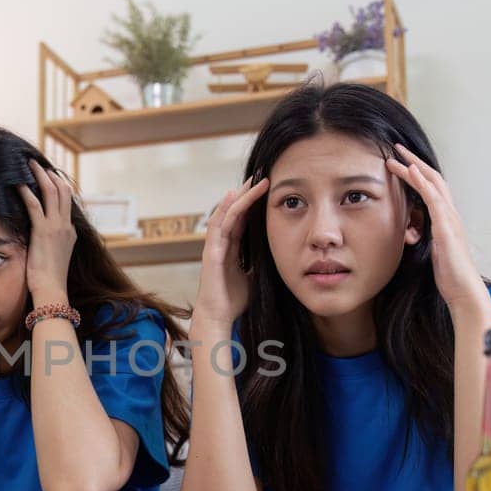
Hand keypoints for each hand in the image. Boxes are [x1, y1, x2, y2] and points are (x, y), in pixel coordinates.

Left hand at [17, 160, 76, 304]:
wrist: (52, 290)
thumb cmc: (49, 279)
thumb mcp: (54, 257)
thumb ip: (51, 243)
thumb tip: (41, 238)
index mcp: (70, 231)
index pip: (66, 202)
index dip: (57, 186)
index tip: (47, 176)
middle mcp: (66, 225)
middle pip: (63, 190)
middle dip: (50, 174)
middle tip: (37, 164)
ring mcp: (56, 227)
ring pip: (52, 191)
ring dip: (40, 175)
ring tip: (29, 164)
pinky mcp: (43, 231)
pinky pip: (35, 205)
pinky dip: (27, 191)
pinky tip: (18, 183)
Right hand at [193, 175, 268, 333]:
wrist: (219, 316)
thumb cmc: (234, 300)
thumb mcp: (255, 277)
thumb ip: (261, 263)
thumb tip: (279, 255)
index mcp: (231, 246)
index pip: (243, 218)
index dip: (254, 202)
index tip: (269, 187)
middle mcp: (221, 242)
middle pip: (235, 210)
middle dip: (248, 192)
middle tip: (264, 174)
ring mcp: (214, 245)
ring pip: (227, 212)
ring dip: (240, 195)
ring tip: (255, 179)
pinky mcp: (211, 251)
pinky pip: (220, 225)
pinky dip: (227, 209)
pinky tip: (234, 195)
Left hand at [387, 144, 489, 320]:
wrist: (463, 290)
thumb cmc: (448, 275)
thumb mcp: (431, 250)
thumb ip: (423, 237)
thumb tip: (410, 232)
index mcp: (445, 219)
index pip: (430, 188)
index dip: (415, 173)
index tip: (399, 162)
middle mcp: (450, 214)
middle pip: (433, 178)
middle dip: (414, 161)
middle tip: (395, 148)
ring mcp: (450, 219)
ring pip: (433, 183)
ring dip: (414, 166)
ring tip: (397, 155)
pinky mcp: (446, 227)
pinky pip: (434, 199)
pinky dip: (422, 183)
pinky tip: (410, 172)